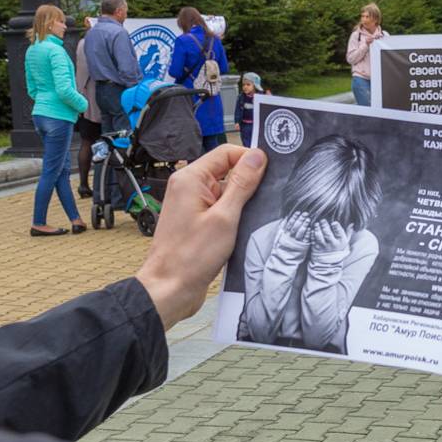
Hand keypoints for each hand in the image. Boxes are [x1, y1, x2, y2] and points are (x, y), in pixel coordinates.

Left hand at [135, 145, 266, 329]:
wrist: (169, 289)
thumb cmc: (190, 257)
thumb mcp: (225, 217)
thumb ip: (242, 184)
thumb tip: (257, 157)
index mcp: (190, 179)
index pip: (226, 153)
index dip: (250, 159)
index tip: (271, 171)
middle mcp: (188, 188)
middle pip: (227, 171)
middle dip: (248, 183)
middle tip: (265, 199)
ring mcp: (192, 205)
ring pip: (227, 192)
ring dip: (242, 203)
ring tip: (249, 220)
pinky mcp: (197, 221)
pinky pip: (221, 209)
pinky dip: (234, 216)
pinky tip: (242, 230)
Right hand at [273, 212, 313, 258]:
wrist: (283, 258)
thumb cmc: (282, 246)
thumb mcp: (279, 236)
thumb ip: (282, 227)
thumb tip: (285, 218)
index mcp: (284, 234)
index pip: (289, 224)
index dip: (294, 217)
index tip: (298, 212)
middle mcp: (290, 237)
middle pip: (295, 227)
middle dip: (300, 219)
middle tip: (305, 213)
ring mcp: (296, 242)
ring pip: (300, 232)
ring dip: (304, 225)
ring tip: (308, 219)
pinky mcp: (301, 247)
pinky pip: (305, 239)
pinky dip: (307, 234)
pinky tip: (310, 229)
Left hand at [310, 218, 351, 256]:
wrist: (330, 260)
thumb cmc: (338, 247)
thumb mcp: (345, 241)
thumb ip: (348, 232)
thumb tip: (352, 224)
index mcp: (341, 241)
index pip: (339, 233)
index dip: (336, 227)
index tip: (334, 222)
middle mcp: (332, 244)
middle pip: (328, 234)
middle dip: (325, 226)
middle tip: (322, 220)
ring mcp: (324, 246)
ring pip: (319, 237)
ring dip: (317, 229)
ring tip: (316, 224)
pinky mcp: (316, 247)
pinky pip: (313, 240)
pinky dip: (312, 234)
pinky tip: (312, 229)